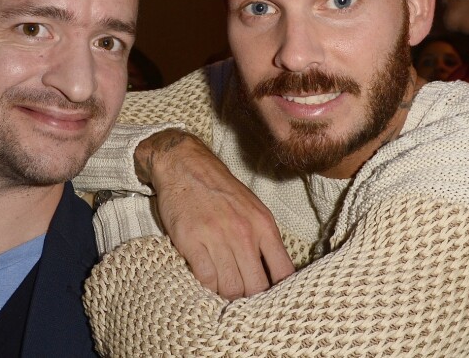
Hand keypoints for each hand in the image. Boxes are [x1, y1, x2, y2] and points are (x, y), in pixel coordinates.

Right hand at [134, 129, 294, 299]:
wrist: (185, 165)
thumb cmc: (220, 189)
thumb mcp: (253, 208)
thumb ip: (264, 240)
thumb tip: (274, 276)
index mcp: (263, 225)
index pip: (283, 273)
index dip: (279, 295)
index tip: (271, 302)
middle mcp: (243, 233)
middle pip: (256, 288)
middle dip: (250, 301)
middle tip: (242, 301)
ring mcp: (217, 237)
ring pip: (231, 288)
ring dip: (226, 294)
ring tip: (222, 290)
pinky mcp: (192, 240)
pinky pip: (206, 279)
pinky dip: (206, 286)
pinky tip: (205, 278)